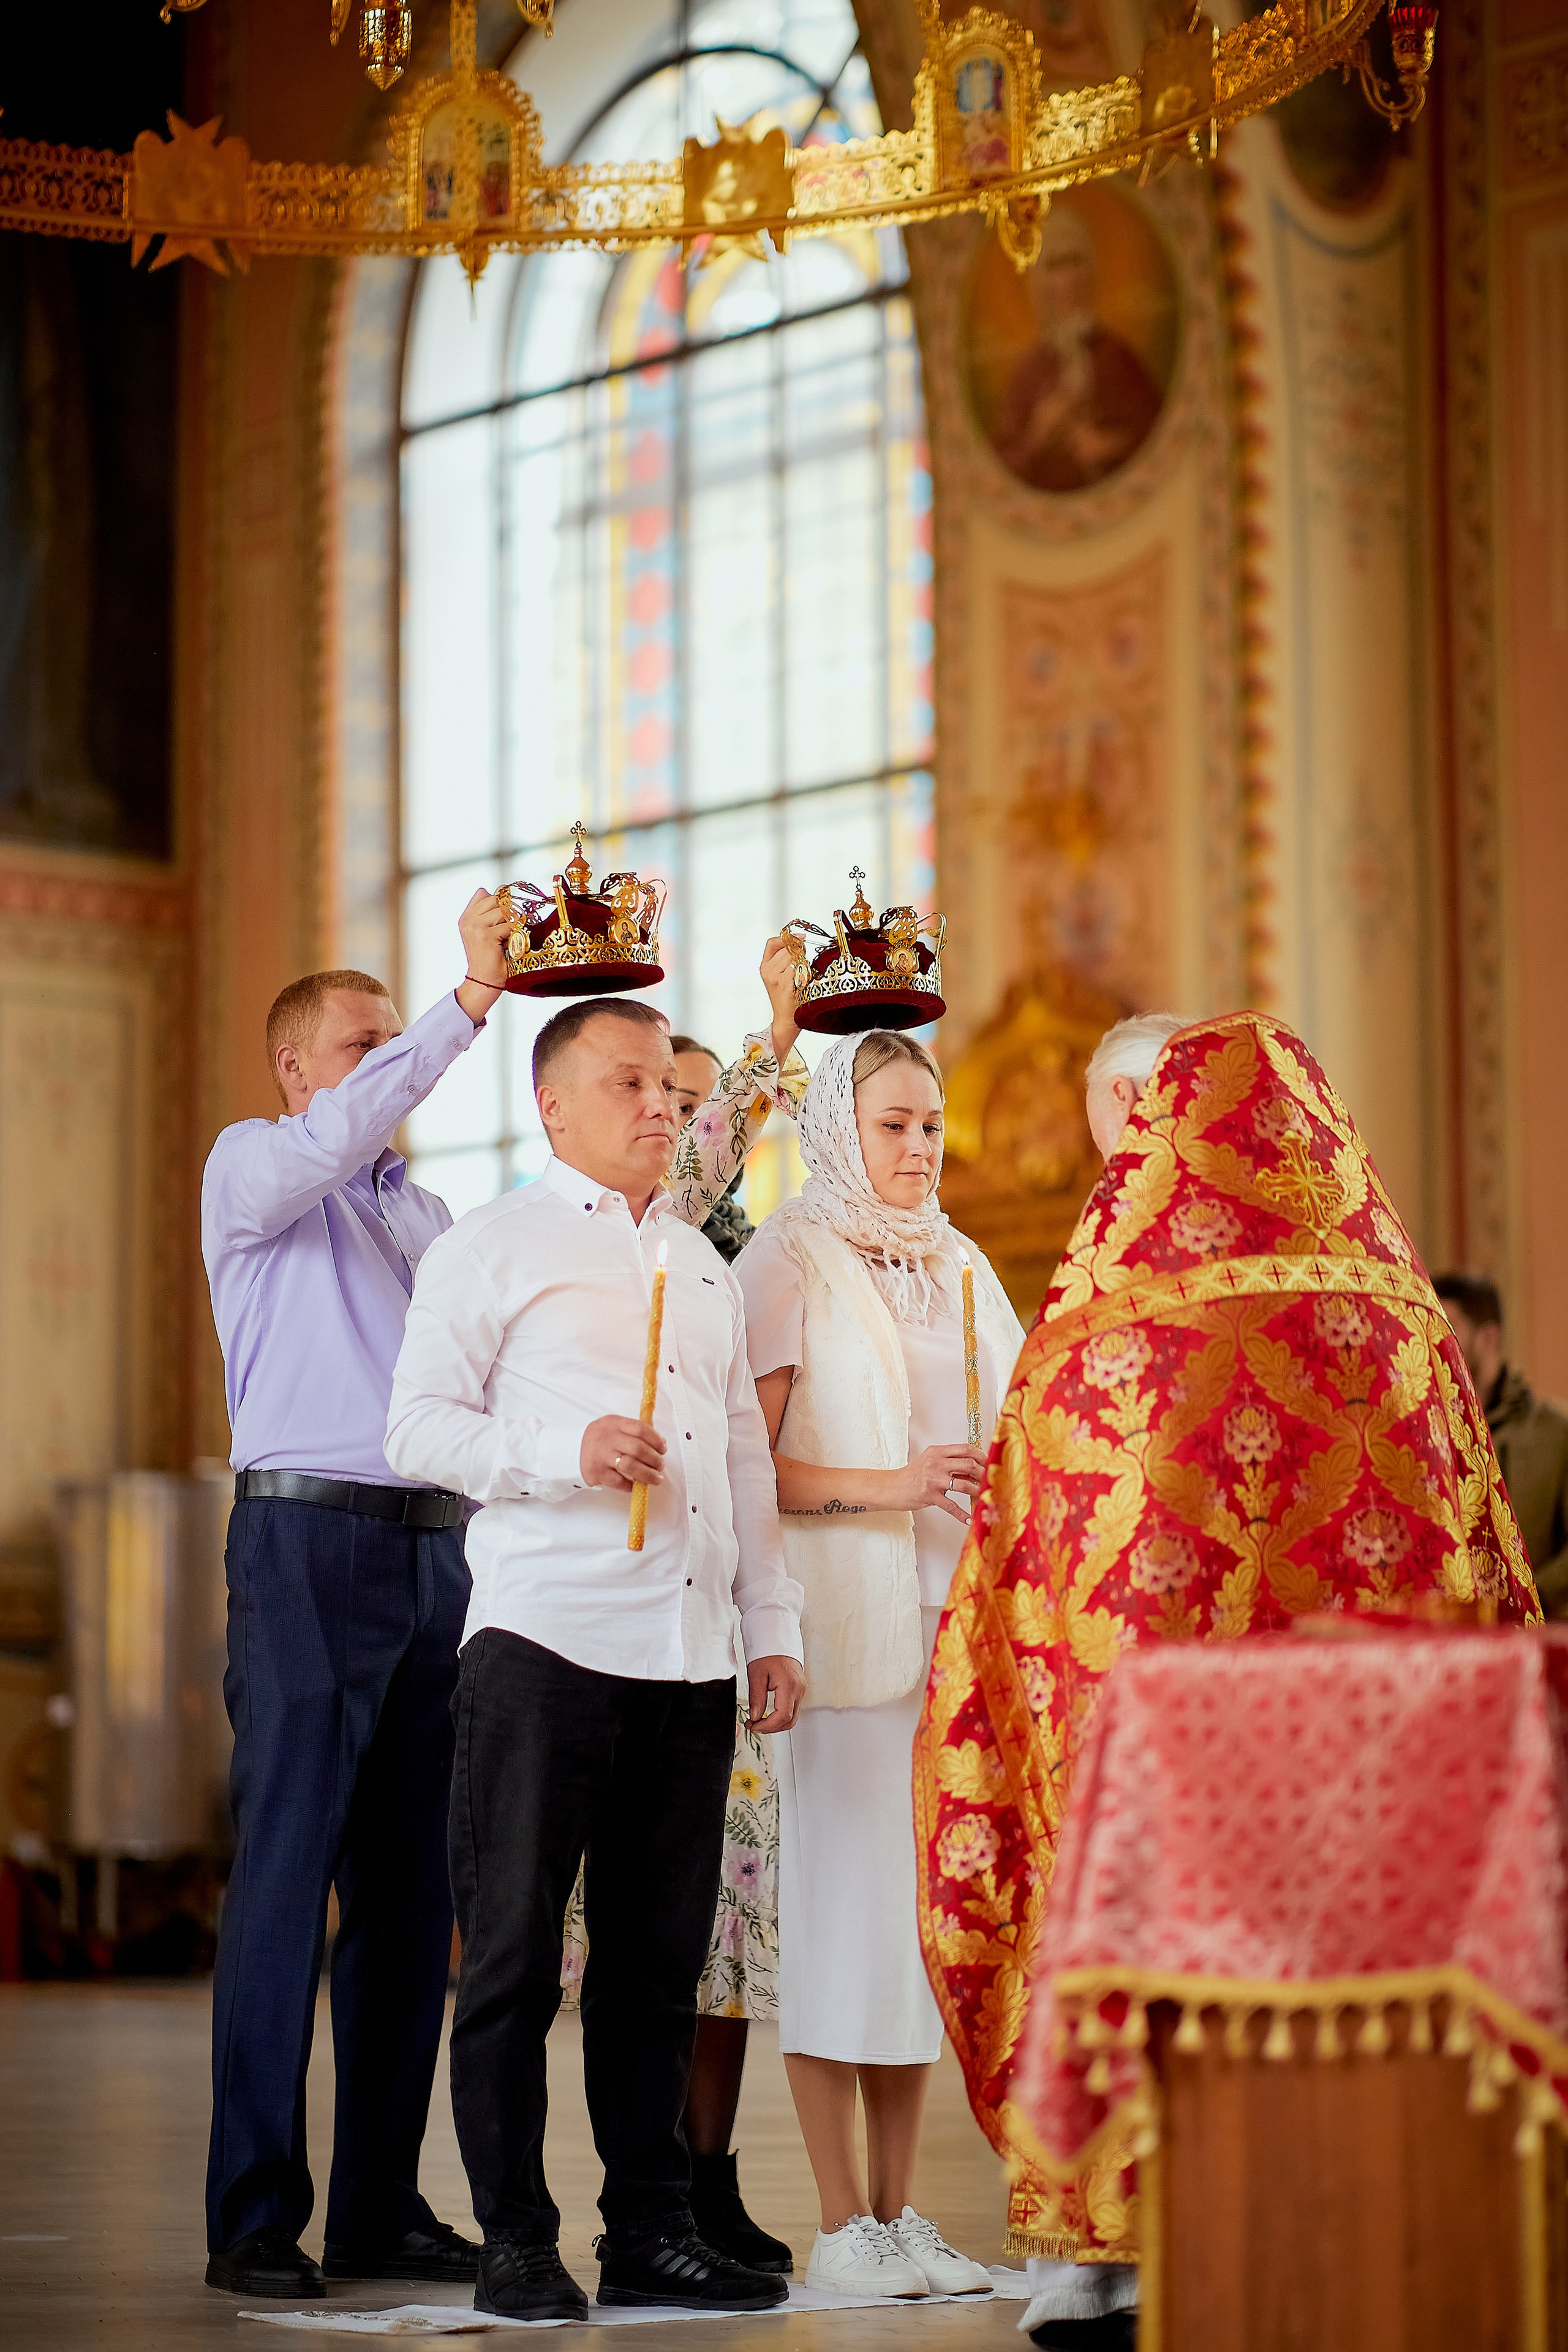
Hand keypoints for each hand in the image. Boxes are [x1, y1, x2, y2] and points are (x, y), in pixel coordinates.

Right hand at [456, 889, 510, 1023]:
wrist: (484, 981)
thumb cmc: (491, 959)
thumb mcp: (487, 932)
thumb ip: (491, 914)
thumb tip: (506, 892)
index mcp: (466, 917)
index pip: (483, 893)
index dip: (498, 901)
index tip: (504, 916)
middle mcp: (468, 920)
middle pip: (496, 898)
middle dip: (508, 911)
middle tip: (510, 928)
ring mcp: (475, 926)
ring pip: (504, 910)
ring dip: (511, 923)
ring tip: (508, 937)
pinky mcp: (485, 934)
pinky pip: (508, 925)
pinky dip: (513, 935)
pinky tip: (508, 945)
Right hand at [580, 1416, 666, 1490]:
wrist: (570, 1450)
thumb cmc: (599, 1439)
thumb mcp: (613, 1427)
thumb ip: (633, 1431)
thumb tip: (659, 1443)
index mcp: (614, 1423)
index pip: (641, 1429)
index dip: (656, 1440)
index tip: (663, 1448)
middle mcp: (607, 1438)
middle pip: (639, 1449)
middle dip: (655, 1460)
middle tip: (661, 1466)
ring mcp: (601, 1456)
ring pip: (631, 1466)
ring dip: (648, 1475)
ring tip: (656, 1479)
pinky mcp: (596, 1473)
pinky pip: (620, 1482)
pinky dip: (631, 1486)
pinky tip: (635, 1485)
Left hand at [746, 1652, 805, 1732]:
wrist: (777, 1638)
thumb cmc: (767, 1651)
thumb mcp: (756, 1674)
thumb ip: (756, 1698)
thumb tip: (755, 1717)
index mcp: (789, 1685)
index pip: (782, 1716)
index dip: (767, 1726)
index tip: (753, 1725)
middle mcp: (799, 1689)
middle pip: (790, 1720)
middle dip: (771, 1728)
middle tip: (754, 1726)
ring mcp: (801, 1689)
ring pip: (792, 1717)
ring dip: (776, 1723)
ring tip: (758, 1720)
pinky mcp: (799, 1689)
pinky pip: (793, 1708)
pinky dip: (781, 1716)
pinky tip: (768, 1714)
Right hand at [760, 935, 801, 1065]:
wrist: (786, 1019)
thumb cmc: (786, 998)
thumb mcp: (779, 976)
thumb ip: (784, 959)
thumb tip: (800, 941)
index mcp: (764, 967)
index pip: (772, 943)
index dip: (786, 938)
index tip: (799, 938)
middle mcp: (768, 971)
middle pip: (787, 949)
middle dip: (799, 951)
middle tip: (805, 960)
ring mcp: (776, 978)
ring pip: (794, 958)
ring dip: (802, 962)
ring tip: (803, 973)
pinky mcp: (786, 985)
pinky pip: (798, 969)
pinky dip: (804, 972)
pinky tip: (804, 980)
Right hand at [899, 1444, 988, 1523]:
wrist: (893, 1487)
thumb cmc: (913, 1475)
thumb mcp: (930, 1462)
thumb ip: (950, 1463)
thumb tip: (973, 1470)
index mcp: (937, 1452)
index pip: (964, 1449)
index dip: (980, 1455)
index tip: (989, 1461)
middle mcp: (936, 1464)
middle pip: (968, 1464)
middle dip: (983, 1472)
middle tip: (991, 1479)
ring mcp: (933, 1480)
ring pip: (963, 1485)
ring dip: (978, 1491)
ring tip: (986, 1496)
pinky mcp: (930, 1496)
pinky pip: (950, 1506)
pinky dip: (961, 1514)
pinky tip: (969, 1518)